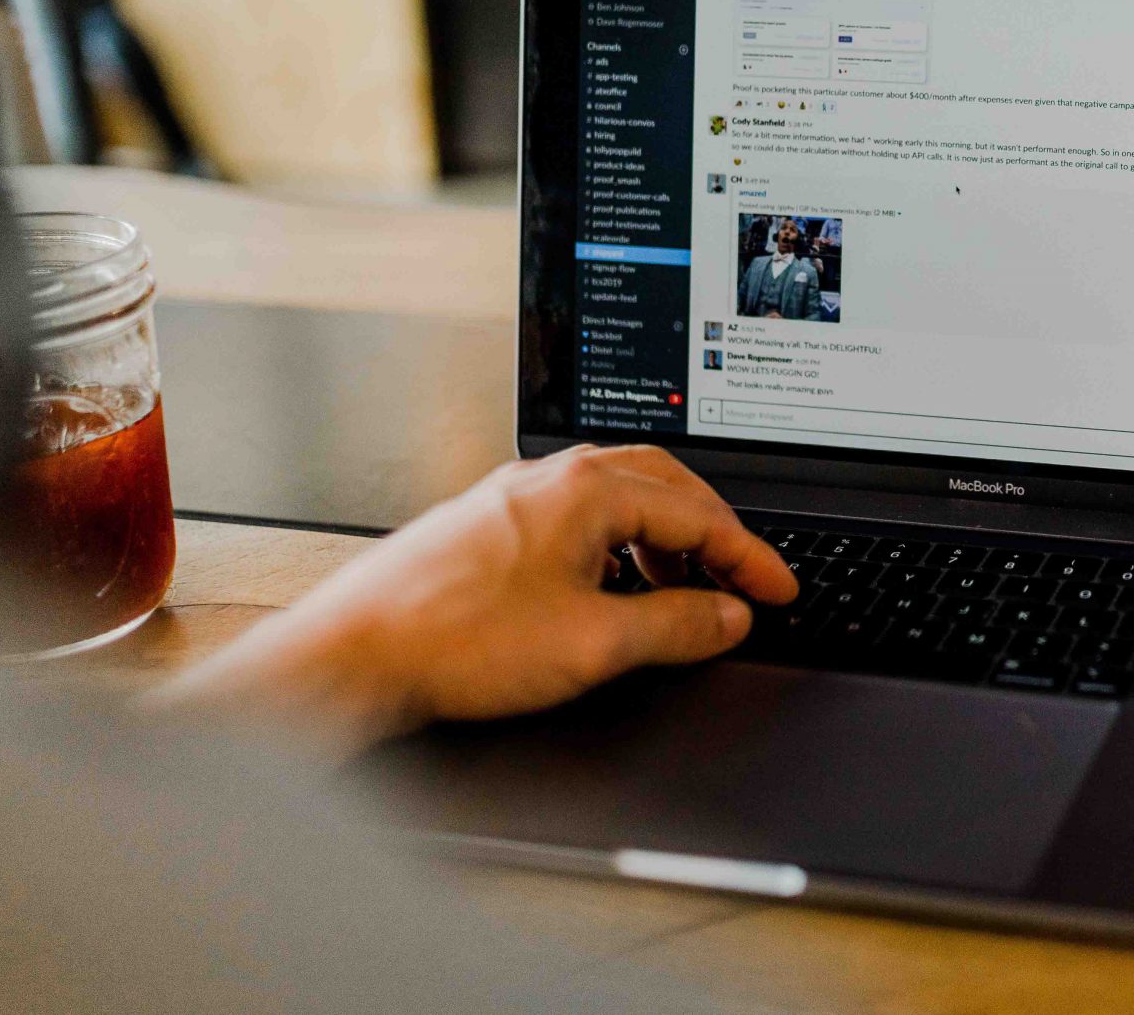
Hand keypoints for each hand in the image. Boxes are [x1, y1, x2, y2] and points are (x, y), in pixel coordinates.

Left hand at [151, 445, 795, 757]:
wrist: (354, 655)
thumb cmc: (456, 641)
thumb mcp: (594, 644)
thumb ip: (678, 626)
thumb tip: (729, 615)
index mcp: (586, 489)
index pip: (697, 513)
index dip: (749, 558)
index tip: (779, 590)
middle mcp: (550, 479)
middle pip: (663, 488)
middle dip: (714, 534)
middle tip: (745, 578)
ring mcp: (515, 498)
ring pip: (617, 500)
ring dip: (664, 542)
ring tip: (686, 595)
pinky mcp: (488, 527)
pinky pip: (576, 520)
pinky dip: (618, 550)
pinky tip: (613, 594)